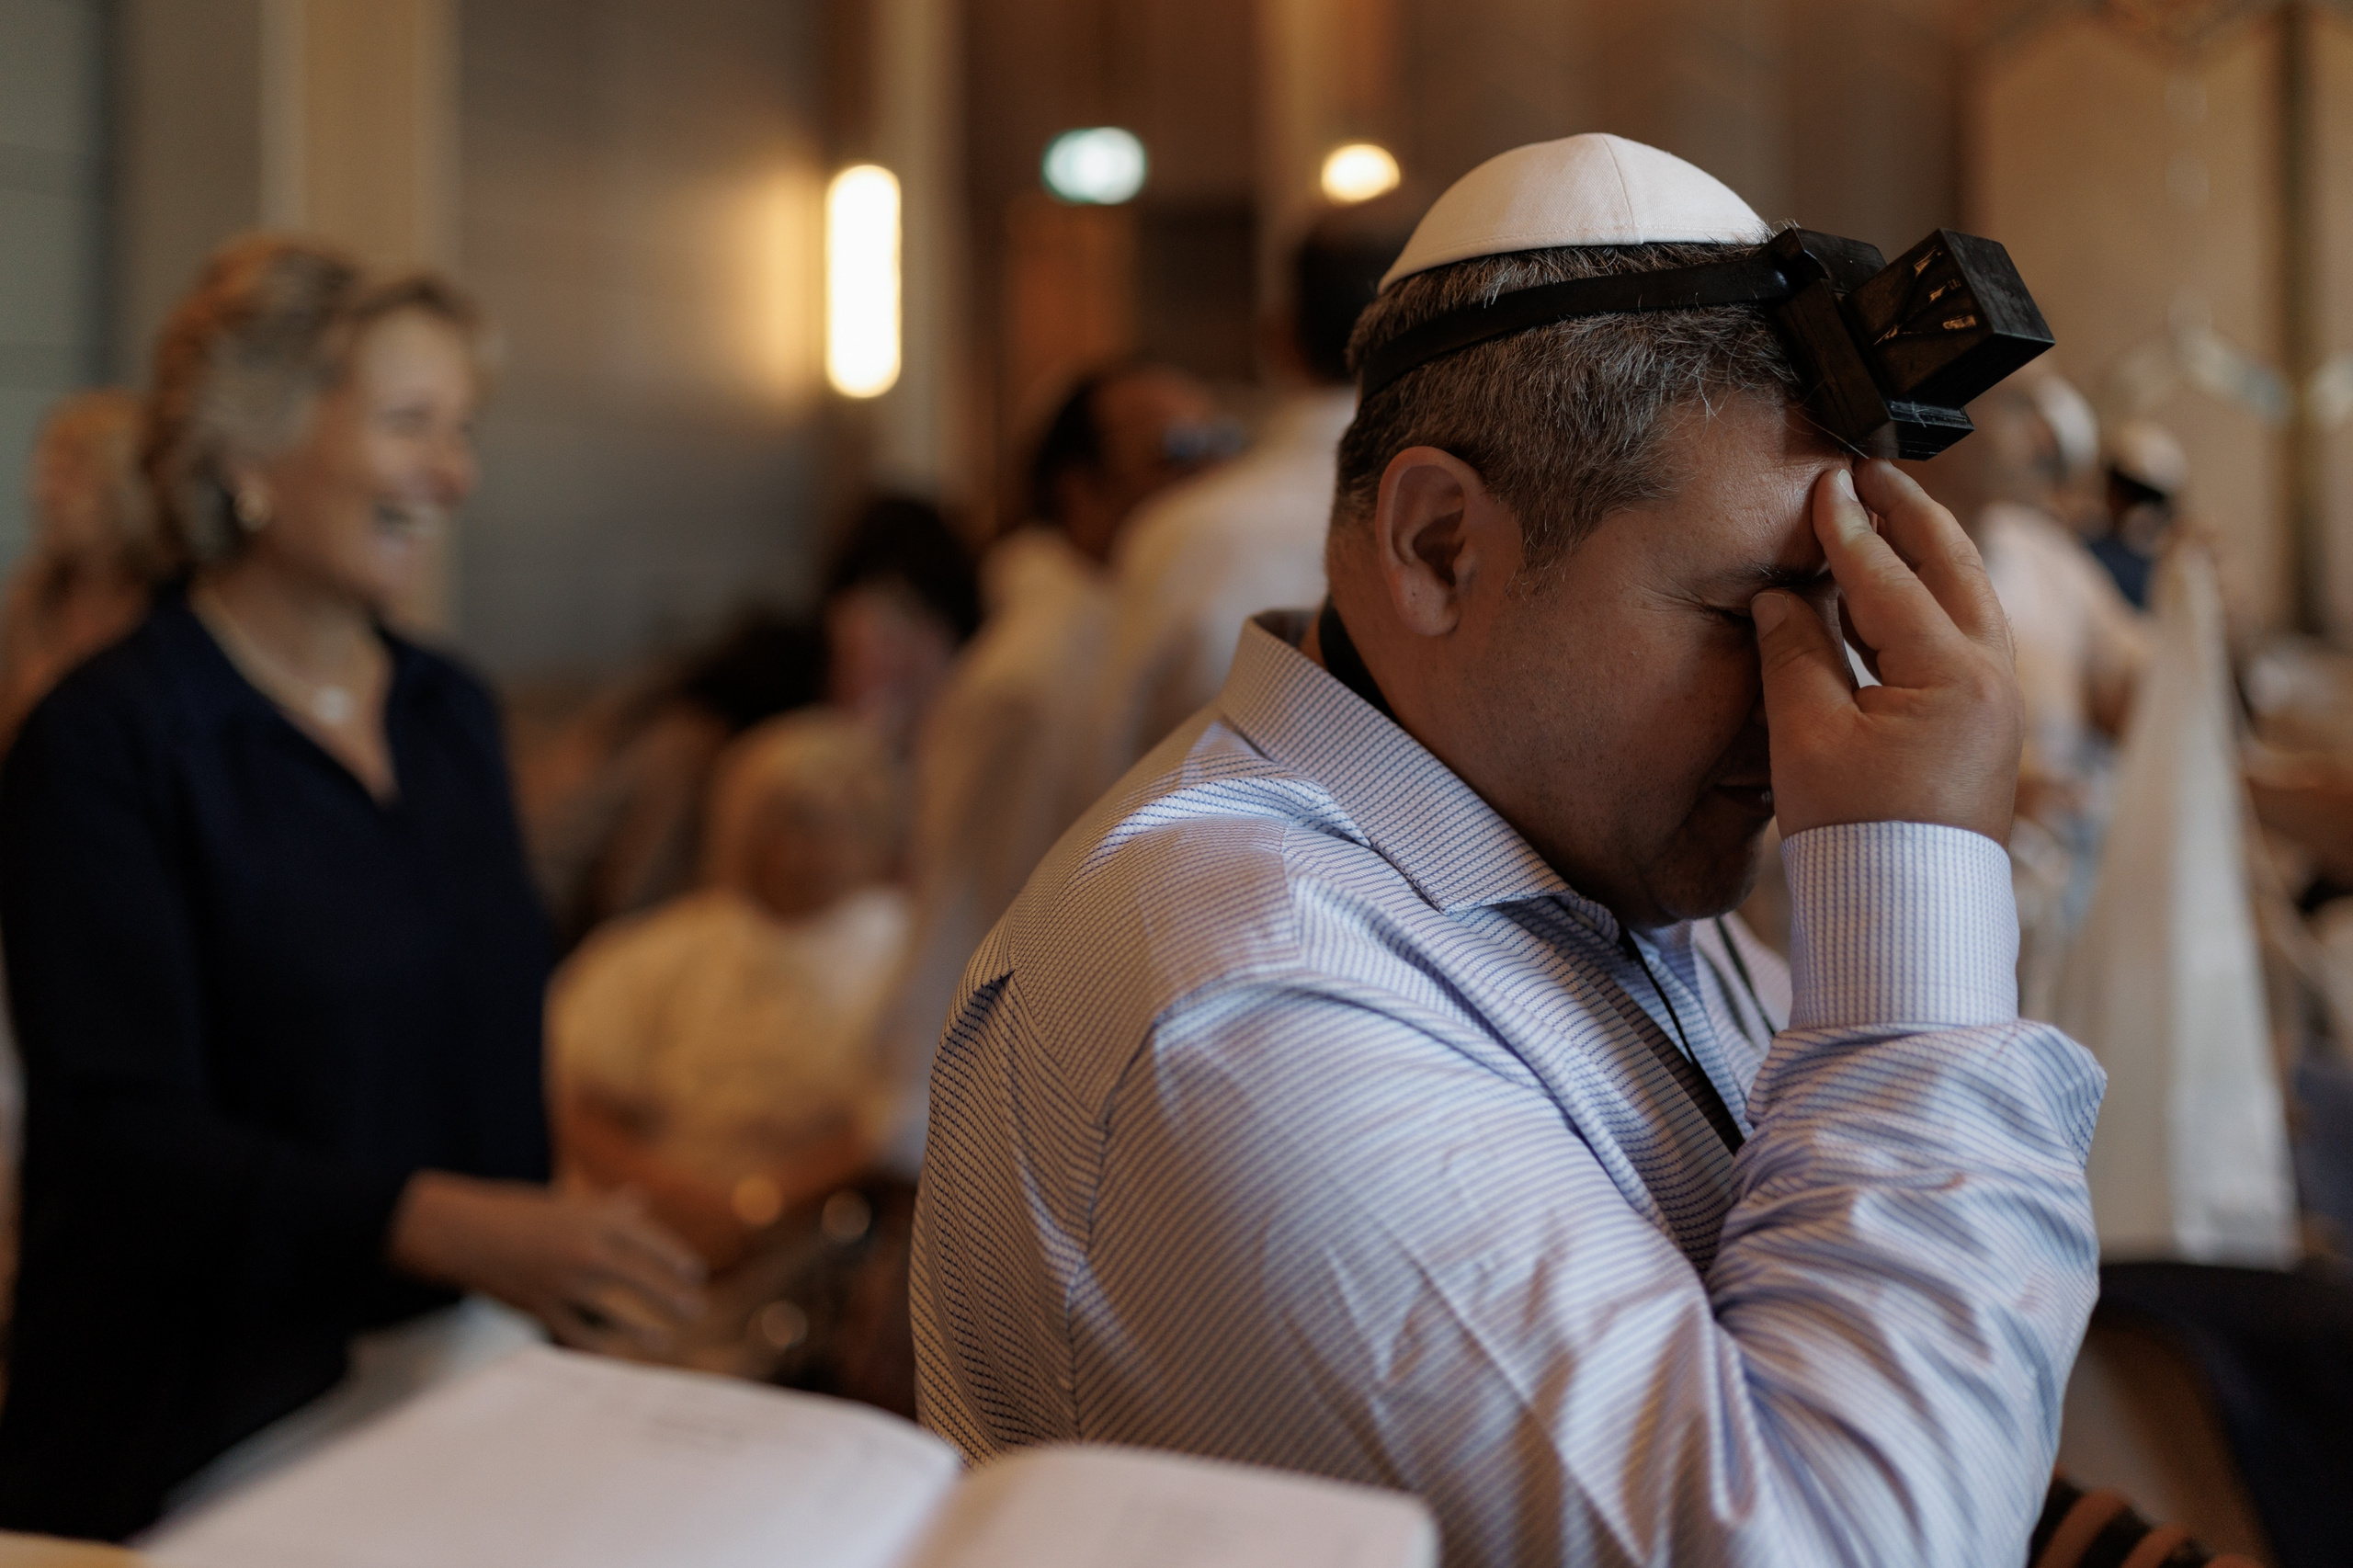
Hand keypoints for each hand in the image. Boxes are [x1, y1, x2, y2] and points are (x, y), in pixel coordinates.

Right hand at [389, 1170, 707, 1351]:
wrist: (466, 1233)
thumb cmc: (519, 1213)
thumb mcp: (568, 1203)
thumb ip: (606, 1208)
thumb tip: (638, 1200)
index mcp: (596, 1219)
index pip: (651, 1241)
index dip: (676, 1259)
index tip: (695, 1274)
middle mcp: (585, 1250)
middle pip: (642, 1278)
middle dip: (672, 1297)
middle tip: (694, 1310)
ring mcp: (563, 1282)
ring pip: (614, 1314)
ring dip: (642, 1331)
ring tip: (664, 1341)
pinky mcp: (541, 1308)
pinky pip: (577, 1335)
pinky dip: (598, 1350)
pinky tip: (616, 1359)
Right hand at [1751, 459, 2019, 843]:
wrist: (1907, 923)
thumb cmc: (1857, 838)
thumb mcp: (1808, 738)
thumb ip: (1794, 652)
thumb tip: (1783, 597)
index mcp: (1953, 675)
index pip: (1890, 578)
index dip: (1849, 528)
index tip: (1824, 483)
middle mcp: (1993, 680)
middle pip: (1954, 570)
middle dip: (1911, 516)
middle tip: (1872, 474)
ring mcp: (1999, 706)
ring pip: (1968, 601)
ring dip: (1925, 555)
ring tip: (1885, 519)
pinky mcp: (1986, 730)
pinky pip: (1964, 640)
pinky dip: (1929, 602)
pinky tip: (1890, 598)